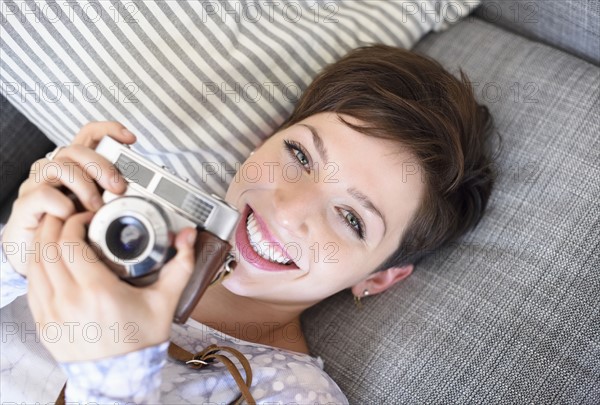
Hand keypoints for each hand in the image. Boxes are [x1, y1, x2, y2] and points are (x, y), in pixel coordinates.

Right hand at [2, 122, 135, 276]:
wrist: (40, 253)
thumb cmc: (74, 228)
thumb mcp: (101, 208)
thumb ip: (116, 197)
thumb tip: (146, 195)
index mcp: (76, 165)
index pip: (89, 134)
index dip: (109, 130)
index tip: (131, 139)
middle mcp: (55, 168)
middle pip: (77, 149)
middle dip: (102, 166)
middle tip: (119, 188)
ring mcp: (38, 184)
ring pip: (60, 166)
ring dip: (84, 186)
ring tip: (97, 207)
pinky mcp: (26, 203)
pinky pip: (43, 194)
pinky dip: (61, 205)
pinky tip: (71, 216)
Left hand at [27, 212, 197, 361]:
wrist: (122, 377)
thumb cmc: (141, 340)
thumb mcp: (165, 300)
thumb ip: (180, 265)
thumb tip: (188, 238)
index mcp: (98, 292)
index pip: (71, 243)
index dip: (75, 222)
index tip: (87, 217)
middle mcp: (69, 301)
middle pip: (47, 248)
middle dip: (56, 225)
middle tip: (70, 217)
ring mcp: (52, 313)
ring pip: (34, 265)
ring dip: (42, 242)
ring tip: (58, 233)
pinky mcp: (43, 324)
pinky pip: (31, 286)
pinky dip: (36, 266)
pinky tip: (49, 259)